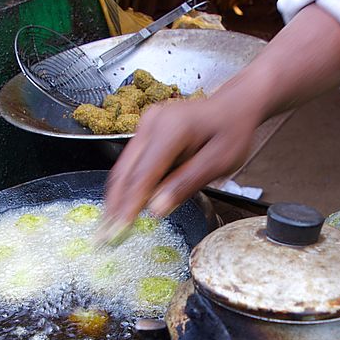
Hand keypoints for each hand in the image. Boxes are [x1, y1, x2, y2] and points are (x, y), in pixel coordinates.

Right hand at [98, 4, 339, 240]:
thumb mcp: (219, 161)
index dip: (130, 204)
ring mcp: (145, 125)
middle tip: (106, 234)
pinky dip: (127, 185)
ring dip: (116, 197)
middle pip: (126, 170)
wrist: (234, 105)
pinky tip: (124, 205)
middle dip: (115, 204)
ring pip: (124, 167)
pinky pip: (132, 162)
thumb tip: (156, 209)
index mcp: (171, 129)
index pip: (144, 174)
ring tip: (110, 225)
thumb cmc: (231, 133)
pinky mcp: (145, 131)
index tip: (119, 229)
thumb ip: (187, 183)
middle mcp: (151, 123)